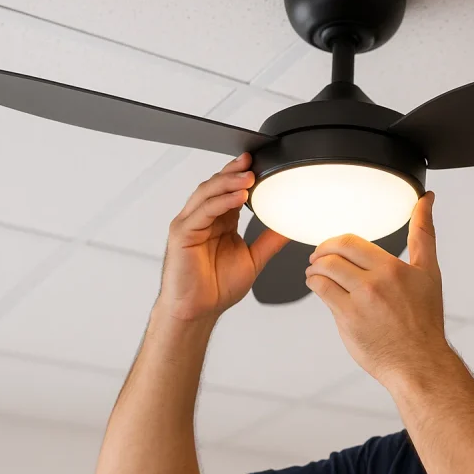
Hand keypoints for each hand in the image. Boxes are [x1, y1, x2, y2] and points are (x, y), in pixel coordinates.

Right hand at [156, 152, 289, 322]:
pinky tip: (237, 198)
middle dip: (234, 172)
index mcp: (220, 222)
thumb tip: (291, 227)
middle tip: (253, 162)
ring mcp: (190, 224)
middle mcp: (203, 219)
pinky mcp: (182, 233)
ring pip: (207, 193)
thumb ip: (270, 240)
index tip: (261, 164)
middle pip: (216, 186)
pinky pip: (202, 212)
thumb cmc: (217, 287)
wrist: (199, 310)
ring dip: (228, 183)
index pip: (230, 191)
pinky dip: (220, 202)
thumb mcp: (254, 259)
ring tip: (248, 177)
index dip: (242, 176)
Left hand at [305, 192, 450, 386]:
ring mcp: (360, 301)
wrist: (419, 361)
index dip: (335, 241)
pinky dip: (315, 286)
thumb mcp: (429, 272)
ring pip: (323, 271)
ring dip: (314, 269)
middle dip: (321, 252)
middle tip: (318, 257)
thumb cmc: (424, 321)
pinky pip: (321, 292)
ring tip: (315, 273)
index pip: (351, 241)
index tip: (332, 245)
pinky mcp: (348, 319)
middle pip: (334, 252)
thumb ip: (424, 233)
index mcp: (394, 268)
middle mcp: (376, 282)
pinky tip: (319, 288)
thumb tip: (426, 199)